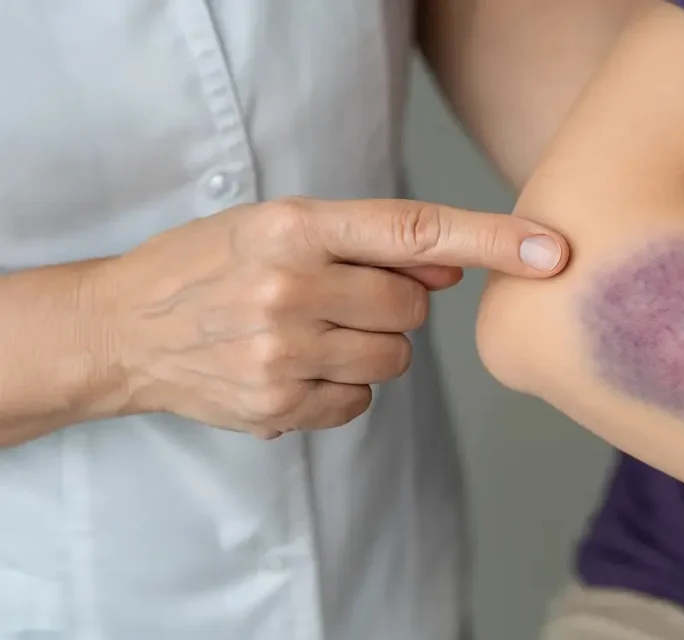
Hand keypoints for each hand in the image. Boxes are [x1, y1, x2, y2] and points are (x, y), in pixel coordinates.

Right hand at [95, 197, 566, 438]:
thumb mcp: (279, 226)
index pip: (414, 230)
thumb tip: (451, 268)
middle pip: (411, 307)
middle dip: (390, 304)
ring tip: (309, 332)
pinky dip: (342, 388)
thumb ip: (367, 244)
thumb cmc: (209, 264)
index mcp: (294, 226)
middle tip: (334, 297)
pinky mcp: (276, 406)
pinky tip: (294, 367)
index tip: (552, 251)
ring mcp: (281, 352)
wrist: (123, 327)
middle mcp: (289, 287)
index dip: (492, 240)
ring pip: (392, 358)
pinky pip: (360, 402)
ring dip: (370, 346)